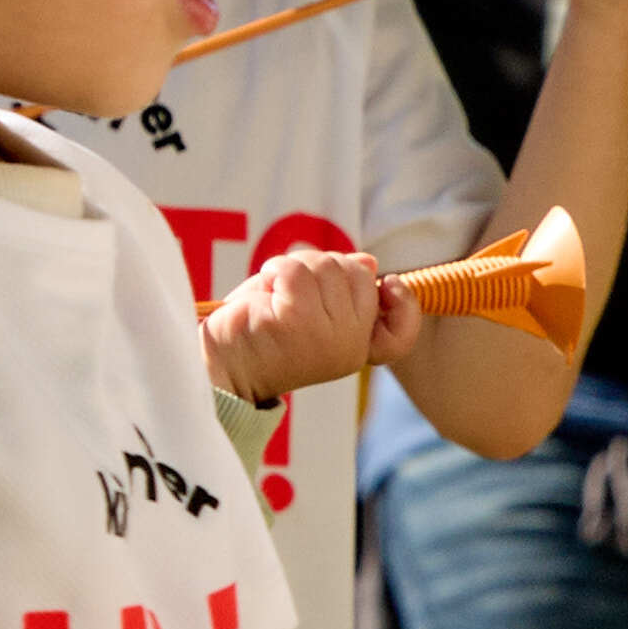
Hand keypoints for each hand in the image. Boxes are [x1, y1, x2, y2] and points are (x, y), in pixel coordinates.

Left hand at [212, 243, 399, 406]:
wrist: (222, 365)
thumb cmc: (263, 333)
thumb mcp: (311, 307)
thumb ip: (340, 287)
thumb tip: (368, 262)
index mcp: (357, 349)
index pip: (401, 334)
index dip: (406, 304)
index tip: (388, 282)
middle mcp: (348, 348)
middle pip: (356, 273)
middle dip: (323, 266)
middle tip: (293, 287)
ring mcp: (324, 337)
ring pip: (324, 266)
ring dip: (292, 267)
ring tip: (274, 292)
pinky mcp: (294, 324)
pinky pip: (293, 271)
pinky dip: (274, 271)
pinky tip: (264, 293)